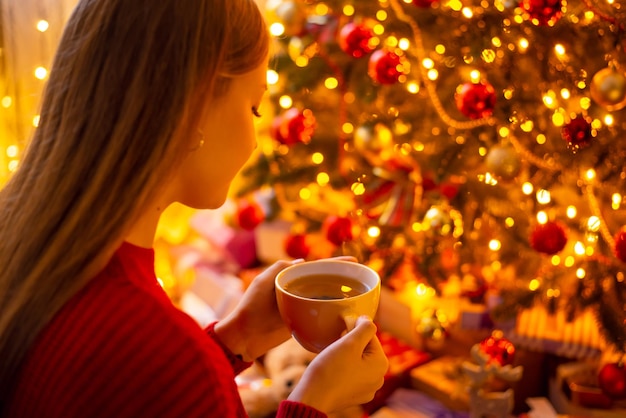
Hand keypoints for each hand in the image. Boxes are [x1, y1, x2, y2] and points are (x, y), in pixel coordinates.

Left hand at [215, 256, 355, 359]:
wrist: (244, 336)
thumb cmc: (251, 307)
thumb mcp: (263, 281)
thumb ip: (280, 268)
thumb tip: (303, 260)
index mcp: (289, 278)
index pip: (316, 267)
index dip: (335, 263)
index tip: (353, 260)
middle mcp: (298, 290)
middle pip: (325, 281)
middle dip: (343, 278)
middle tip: (362, 277)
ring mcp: (301, 307)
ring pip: (325, 297)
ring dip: (341, 294)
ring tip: (360, 293)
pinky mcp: (302, 322)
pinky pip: (321, 314)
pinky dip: (333, 311)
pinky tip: (347, 313)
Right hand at [287, 316, 388, 413]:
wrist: (312, 398)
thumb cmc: (330, 370)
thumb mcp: (349, 343)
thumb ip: (364, 328)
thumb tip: (367, 320)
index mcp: (381, 364)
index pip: (370, 334)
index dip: (353, 329)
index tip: (340, 333)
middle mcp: (378, 378)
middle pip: (365, 348)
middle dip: (350, 343)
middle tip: (335, 346)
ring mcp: (367, 389)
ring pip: (358, 360)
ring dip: (346, 354)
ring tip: (332, 358)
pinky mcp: (355, 395)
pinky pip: (352, 373)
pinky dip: (343, 368)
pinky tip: (332, 370)